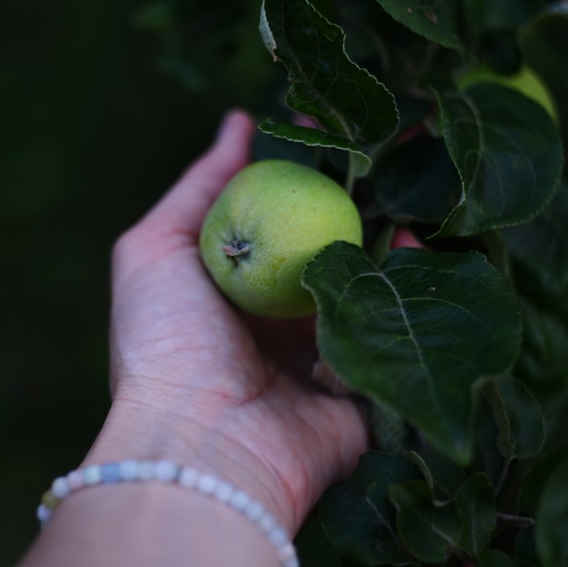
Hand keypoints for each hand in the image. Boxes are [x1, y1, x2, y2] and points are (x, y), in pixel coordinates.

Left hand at [85, 110, 369, 529]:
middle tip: (396, 140)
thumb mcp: (153, 251)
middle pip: (333, 242)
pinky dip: (405, 290)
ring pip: (371, 282)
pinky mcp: (365, 389)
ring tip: (410, 181)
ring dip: (391, 232)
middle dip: (364, 194)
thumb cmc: (164, 344)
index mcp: (238, 288)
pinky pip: (394, 331)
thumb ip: (198, 189)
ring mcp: (327, 353)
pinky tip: (414, 244)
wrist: (200, 444)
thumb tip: (239, 124)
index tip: (335, 121)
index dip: (308, 168)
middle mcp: (284, 319)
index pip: (281, 213)